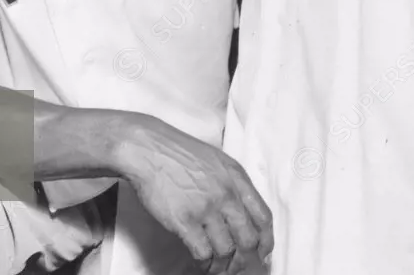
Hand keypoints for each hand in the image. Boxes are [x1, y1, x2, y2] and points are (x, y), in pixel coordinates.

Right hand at [114, 115, 273, 268]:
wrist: (147, 149)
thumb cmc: (178, 152)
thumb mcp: (215, 160)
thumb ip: (231, 184)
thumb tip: (240, 214)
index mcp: (236, 177)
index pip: (263, 217)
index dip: (266, 241)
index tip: (262, 254)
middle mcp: (226, 194)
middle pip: (248, 239)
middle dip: (245, 259)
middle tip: (236, 267)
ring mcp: (205, 208)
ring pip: (227, 250)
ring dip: (223, 265)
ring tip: (215, 267)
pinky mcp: (184, 221)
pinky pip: (203, 252)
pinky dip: (204, 262)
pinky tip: (200, 261)